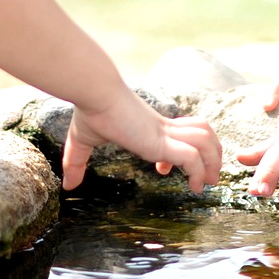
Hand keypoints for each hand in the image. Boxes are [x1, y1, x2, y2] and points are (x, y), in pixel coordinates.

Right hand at [62, 87, 221, 194]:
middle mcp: (162, 127)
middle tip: (208, 176)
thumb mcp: (81, 141)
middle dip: (212, 154)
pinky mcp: (161, 141)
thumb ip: (76, 163)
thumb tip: (67, 186)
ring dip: (212, 162)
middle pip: (203, 132)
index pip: (181, 131)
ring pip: (205, 141)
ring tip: (207, 182)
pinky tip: (194, 185)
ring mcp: (164, 133)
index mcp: (150, 125)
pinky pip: (192, 157)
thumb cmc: (90, 110)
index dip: (183, 148)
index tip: (163, 170)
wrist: (94, 92)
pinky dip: (199, 172)